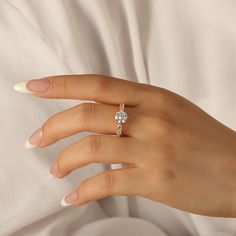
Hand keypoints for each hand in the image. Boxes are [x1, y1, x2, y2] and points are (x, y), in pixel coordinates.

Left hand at [14, 74, 235, 216]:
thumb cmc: (203, 139)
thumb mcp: (169, 109)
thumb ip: (135, 106)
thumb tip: (99, 111)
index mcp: (153, 97)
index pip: (97, 84)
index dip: (61, 84)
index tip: (33, 87)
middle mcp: (151, 119)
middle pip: (87, 114)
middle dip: (53, 126)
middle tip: (36, 139)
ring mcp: (153, 149)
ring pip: (92, 148)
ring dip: (64, 160)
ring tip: (55, 169)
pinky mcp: (156, 179)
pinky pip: (108, 183)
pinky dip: (84, 191)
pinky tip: (73, 196)